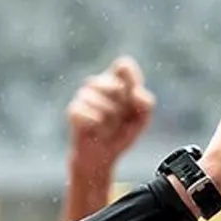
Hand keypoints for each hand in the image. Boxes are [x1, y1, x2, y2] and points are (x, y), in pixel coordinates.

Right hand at [67, 57, 154, 176]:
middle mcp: (97, 83)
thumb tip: (135, 92)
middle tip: (118, 118)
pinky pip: (93, 117)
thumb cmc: (122, 133)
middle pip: (116, 87)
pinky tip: (96, 131)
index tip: (133, 95)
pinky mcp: (73, 110)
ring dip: (111, 122)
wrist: (102, 155)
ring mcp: (83, 95)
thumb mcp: (142, 119)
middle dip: (122, 108)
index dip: (131, 80)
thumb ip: (147, 103)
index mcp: (115, 79)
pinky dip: (100, 128)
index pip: (123, 65)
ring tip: (107, 127)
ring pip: (105, 105)